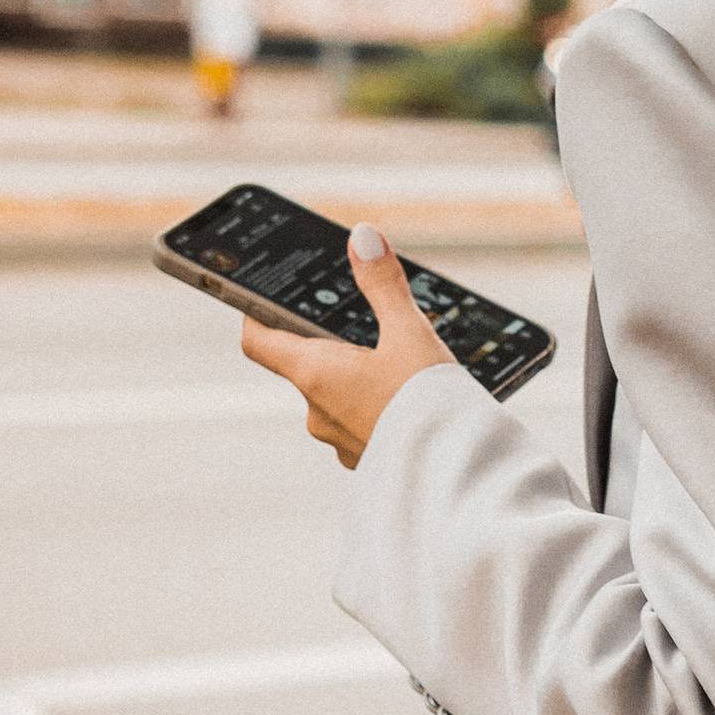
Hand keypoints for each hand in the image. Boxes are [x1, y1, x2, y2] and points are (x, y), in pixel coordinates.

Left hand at [240, 221, 455, 469]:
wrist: (459, 476)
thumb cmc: (430, 403)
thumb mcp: (410, 332)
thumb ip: (383, 285)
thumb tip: (362, 237)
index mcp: (315, 374)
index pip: (258, 341)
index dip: (255, 314)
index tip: (263, 296)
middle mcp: (317, 411)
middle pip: (301, 365)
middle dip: (327, 343)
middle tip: (357, 321)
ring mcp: (339, 441)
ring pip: (333, 398)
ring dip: (353, 378)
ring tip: (395, 361)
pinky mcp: (366, 462)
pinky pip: (358, 425)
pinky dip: (374, 408)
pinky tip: (407, 400)